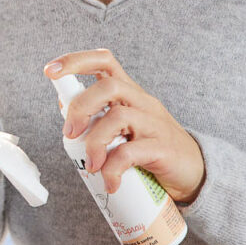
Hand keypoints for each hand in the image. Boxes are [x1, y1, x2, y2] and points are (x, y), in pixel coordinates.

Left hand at [46, 50, 204, 204]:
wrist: (195, 174)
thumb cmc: (152, 150)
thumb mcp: (125, 129)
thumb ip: (99, 118)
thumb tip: (65, 108)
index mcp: (130, 94)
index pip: (105, 62)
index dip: (76, 61)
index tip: (50, 71)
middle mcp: (143, 102)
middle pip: (109, 86)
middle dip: (81, 107)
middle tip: (70, 133)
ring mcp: (155, 124)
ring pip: (118, 116)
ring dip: (94, 142)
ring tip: (92, 166)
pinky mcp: (163, 149)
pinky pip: (131, 152)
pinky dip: (113, 169)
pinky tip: (110, 183)